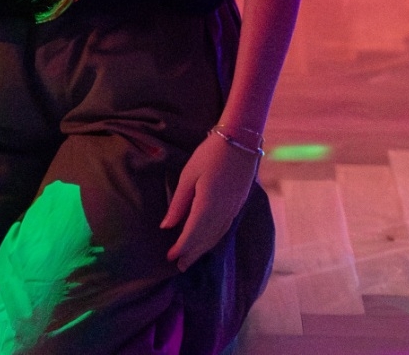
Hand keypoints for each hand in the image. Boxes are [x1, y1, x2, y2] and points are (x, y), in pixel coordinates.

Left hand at [162, 129, 260, 270]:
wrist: (241, 141)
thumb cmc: (210, 154)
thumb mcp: (189, 175)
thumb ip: (179, 203)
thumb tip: (167, 226)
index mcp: (208, 205)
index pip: (192, 234)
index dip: (181, 247)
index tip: (170, 257)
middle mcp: (223, 212)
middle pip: (205, 239)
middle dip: (192, 254)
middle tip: (179, 267)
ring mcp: (233, 209)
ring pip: (216, 236)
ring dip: (204, 249)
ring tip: (191, 259)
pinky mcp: (238, 205)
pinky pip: (224, 229)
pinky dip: (214, 239)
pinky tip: (209, 242)